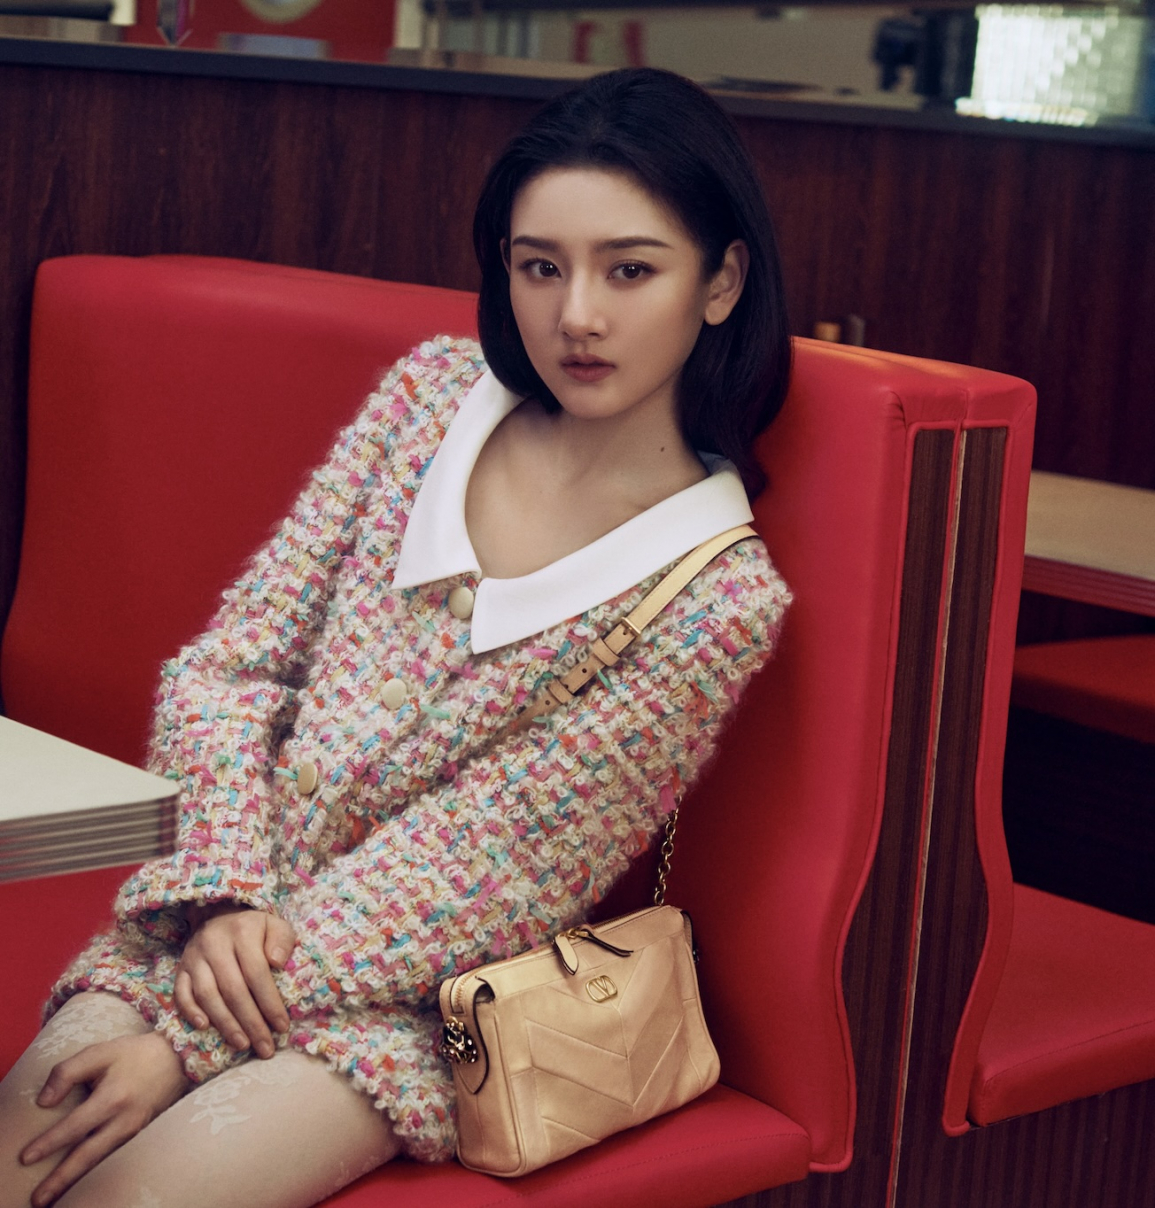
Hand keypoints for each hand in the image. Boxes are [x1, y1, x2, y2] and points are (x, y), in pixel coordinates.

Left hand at [20, 1031, 187, 1206]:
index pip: (74, 1127)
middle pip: (87, 1156)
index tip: (26, 1157)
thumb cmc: (135, 1054)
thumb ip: (68, 1072)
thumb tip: (44, 1101)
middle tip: (38, 1200)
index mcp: (112, 1098)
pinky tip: (82, 1180)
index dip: (49, 1143)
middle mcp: (124, 1120)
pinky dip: (96, 1172)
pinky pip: (113, 1158)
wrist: (177, 1059)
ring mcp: (134, 1131)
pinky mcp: (139, 1135)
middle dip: (61, 1179)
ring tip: (54, 1199)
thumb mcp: (100, 1052)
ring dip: (76, 1181)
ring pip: (101, 1162)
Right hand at [174, 904, 295, 1056]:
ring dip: (225, 1024)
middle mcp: (215, 944)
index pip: (257, 973)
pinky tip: (205, 1028)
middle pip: (233, 990)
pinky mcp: (180, 968)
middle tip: (265, 1047)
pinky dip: (191, 1012)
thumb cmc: (254, 928)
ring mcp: (194, 957)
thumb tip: (277, 962)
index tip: (282, 1026)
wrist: (219, 914)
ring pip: (207, 995)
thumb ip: (282, 940)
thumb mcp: (275, 925)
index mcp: (242, 932)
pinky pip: (181, 994)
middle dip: (251, 1022)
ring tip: (242, 1044)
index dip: (270, 1003)